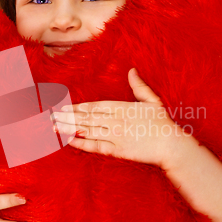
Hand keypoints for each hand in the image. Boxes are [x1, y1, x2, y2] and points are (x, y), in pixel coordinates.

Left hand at [53, 68, 186, 166]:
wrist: (171, 145)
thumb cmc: (162, 122)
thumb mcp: (152, 100)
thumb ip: (139, 86)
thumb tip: (132, 70)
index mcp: (121, 107)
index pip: (93, 106)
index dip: (76, 107)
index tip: (62, 106)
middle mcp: (115, 121)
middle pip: (86, 118)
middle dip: (66, 116)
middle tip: (49, 115)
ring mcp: (115, 136)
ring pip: (87, 130)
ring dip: (69, 128)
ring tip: (54, 126)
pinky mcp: (118, 150)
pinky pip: (96, 146)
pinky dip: (82, 144)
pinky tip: (69, 141)